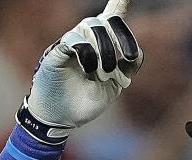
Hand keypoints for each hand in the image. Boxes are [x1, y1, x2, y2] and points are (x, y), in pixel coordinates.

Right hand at [24, 0, 141, 137]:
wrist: (62, 117)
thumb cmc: (87, 99)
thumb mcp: (115, 85)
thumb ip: (128, 67)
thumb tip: (134, 52)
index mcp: (104, 45)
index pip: (113, 16)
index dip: (120, 2)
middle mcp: (88, 38)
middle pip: (109, 20)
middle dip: (122, 37)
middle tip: (127, 59)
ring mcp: (72, 43)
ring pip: (93, 27)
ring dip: (105, 51)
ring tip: (102, 74)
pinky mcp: (57, 51)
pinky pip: (74, 39)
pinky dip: (87, 55)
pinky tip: (88, 71)